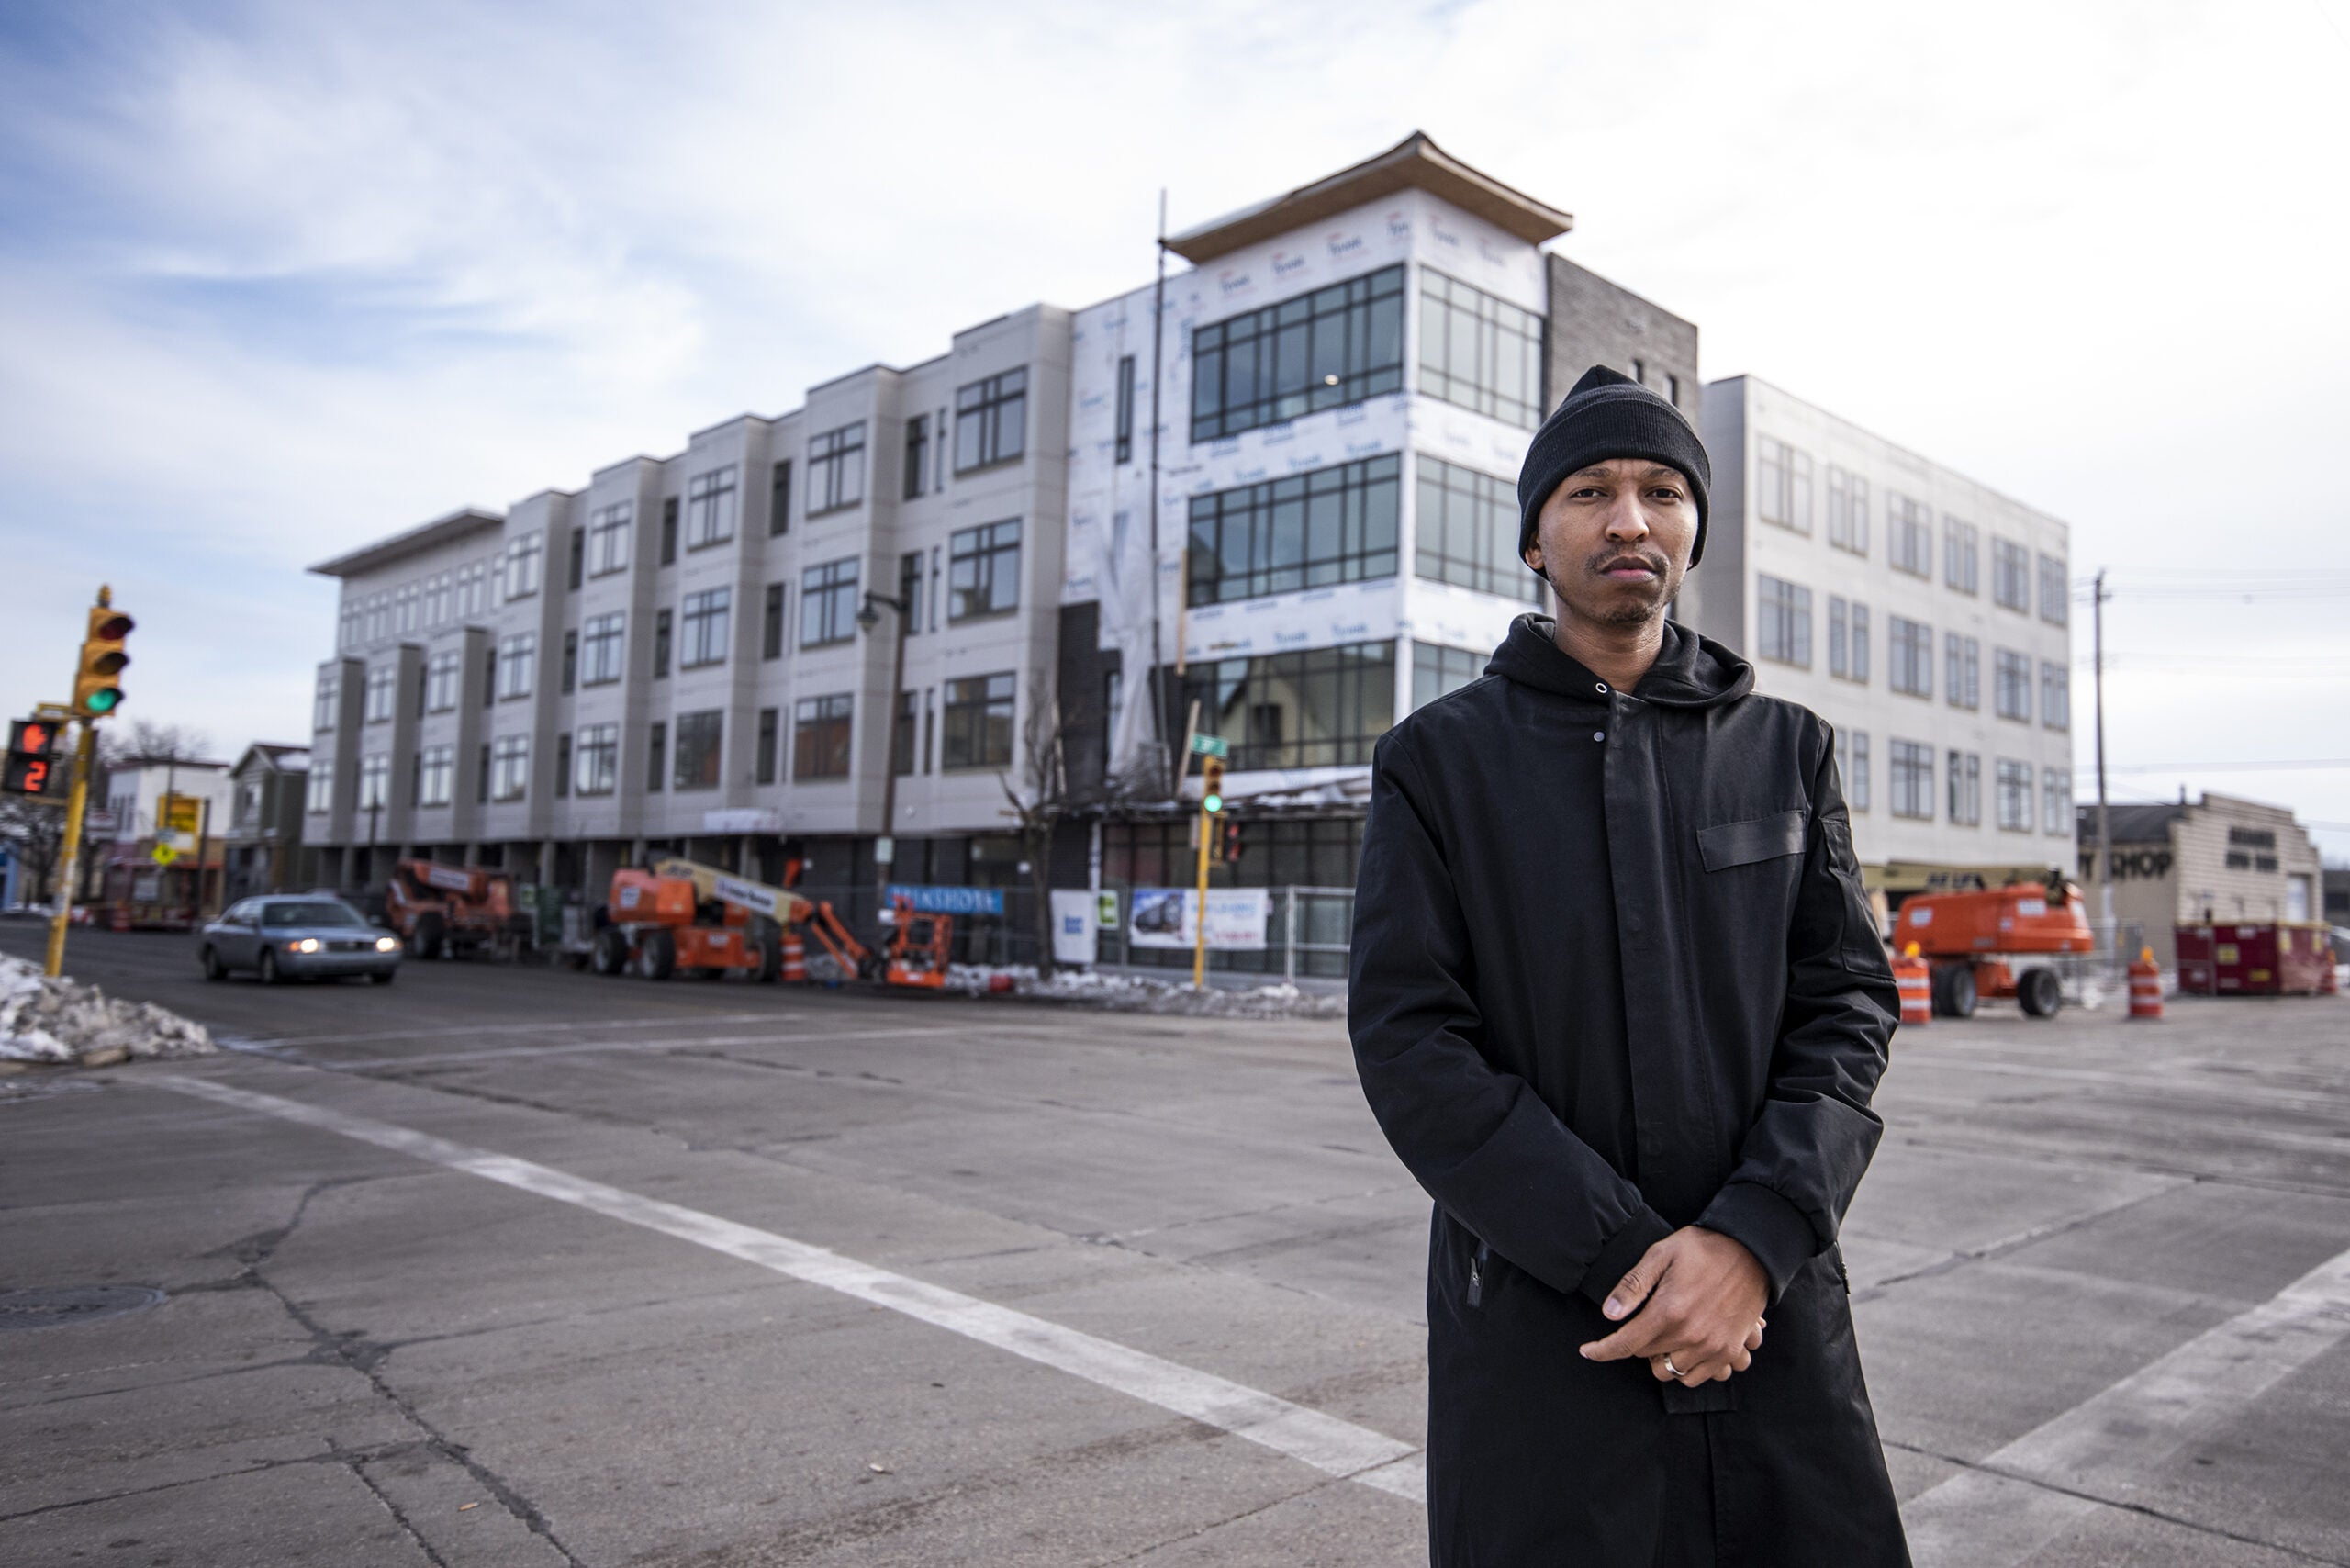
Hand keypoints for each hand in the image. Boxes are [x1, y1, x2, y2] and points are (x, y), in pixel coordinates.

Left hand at [1578, 1226, 1768, 1386]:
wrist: (1751, 1251)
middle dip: (1636, 1343)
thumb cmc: (1702, 1249)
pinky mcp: (1730, 1351)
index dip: (1602, 1351)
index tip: (1587, 1351)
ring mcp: (1713, 1347)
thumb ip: (1633, 1286)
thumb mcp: (1661, 1254)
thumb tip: (1609, 1314)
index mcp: (1669, 1311)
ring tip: (1665, 1334)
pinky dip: (1688, 1367)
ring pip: (1671, 1372)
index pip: (1625, 1345)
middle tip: (1643, 1320)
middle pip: (1646, 1357)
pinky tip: (1686, 1346)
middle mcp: (1690, 1336)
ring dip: (1661, 1358)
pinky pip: (1700, 1377)